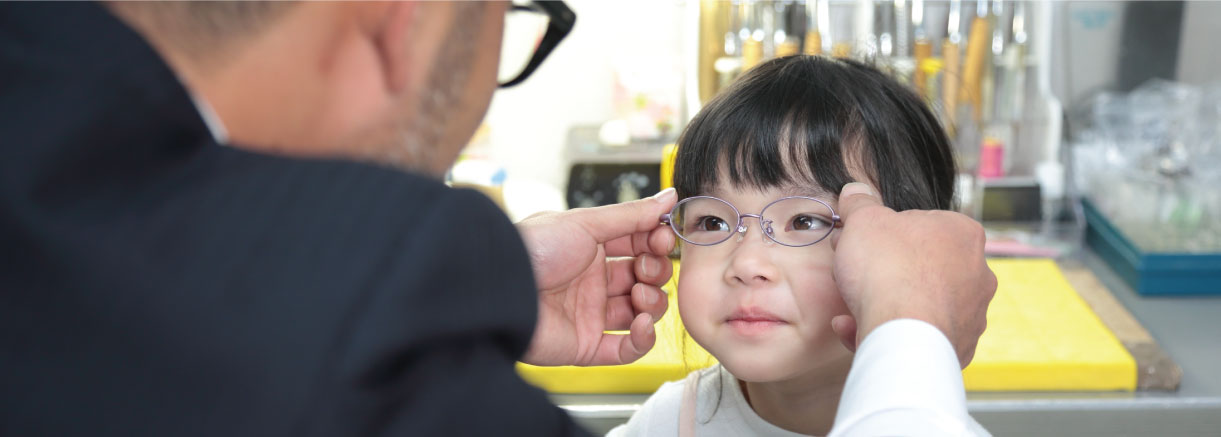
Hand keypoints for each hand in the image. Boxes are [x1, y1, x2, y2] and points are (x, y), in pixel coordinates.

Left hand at [516, 188, 676, 365]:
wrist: (500, 287)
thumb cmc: (533, 249)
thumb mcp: (586, 222)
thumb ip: (632, 214)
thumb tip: (669, 197)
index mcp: (590, 248)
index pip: (638, 246)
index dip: (656, 243)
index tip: (664, 237)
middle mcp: (591, 281)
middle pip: (644, 279)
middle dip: (655, 272)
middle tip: (647, 267)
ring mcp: (589, 314)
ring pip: (640, 313)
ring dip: (653, 303)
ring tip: (640, 294)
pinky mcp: (585, 345)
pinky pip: (625, 350)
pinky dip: (642, 339)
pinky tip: (643, 323)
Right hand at [828, 183, 996, 367]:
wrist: (902, 333)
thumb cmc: (889, 270)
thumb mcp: (863, 221)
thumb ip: (860, 204)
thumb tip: (855, 192)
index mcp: (964, 234)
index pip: (923, 225)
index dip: (885, 232)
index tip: (862, 241)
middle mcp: (978, 273)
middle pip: (922, 265)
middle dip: (887, 270)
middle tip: (856, 272)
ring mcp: (972, 314)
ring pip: (921, 302)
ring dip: (888, 302)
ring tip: (853, 305)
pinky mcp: (958, 347)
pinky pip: (919, 334)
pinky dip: (891, 330)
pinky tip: (858, 327)